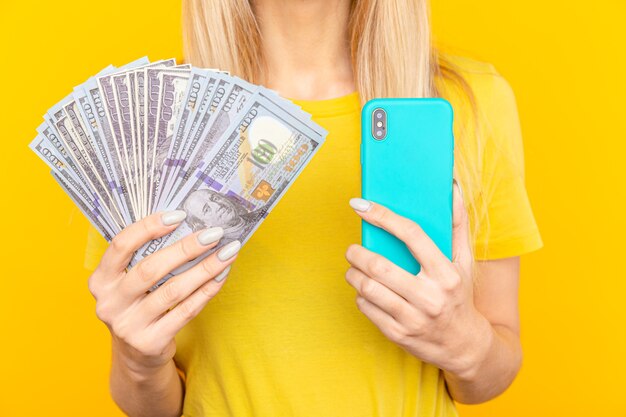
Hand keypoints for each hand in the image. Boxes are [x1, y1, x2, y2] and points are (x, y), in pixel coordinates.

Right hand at [88, 210, 240, 374]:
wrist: (137, 355)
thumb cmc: (139, 305)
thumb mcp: (131, 282)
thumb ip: (147, 256)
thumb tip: (190, 224)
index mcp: (100, 280)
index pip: (121, 245)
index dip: (149, 227)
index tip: (180, 214)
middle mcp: (109, 303)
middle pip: (151, 268)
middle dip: (186, 248)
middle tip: (214, 234)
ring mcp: (128, 325)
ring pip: (173, 290)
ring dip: (204, 269)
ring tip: (227, 253)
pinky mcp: (149, 342)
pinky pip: (185, 311)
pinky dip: (206, 291)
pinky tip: (221, 276)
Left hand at [344, 183, 490, 377]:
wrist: (464, 346)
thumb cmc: (460, 295)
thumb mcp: (465, 261)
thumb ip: (457, 224)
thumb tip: (452, 187)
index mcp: (446, 273)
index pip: (412, 235)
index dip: (383, 217)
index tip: (362, 206)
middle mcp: (430, 296)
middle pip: (380, 266)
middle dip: (357, 253)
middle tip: (352, 249)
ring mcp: (413, 318)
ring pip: (368, 288)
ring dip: (353, 274)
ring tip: (353, 268)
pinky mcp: (398, 334)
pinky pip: (367, 308)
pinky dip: (360, 295)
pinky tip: (364, 290)